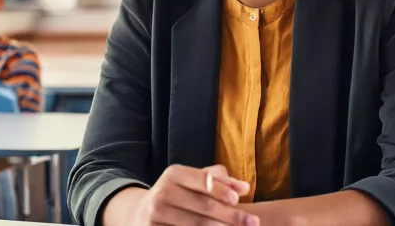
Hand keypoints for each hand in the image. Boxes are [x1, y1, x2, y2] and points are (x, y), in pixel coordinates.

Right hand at [130, 164, 258, 225]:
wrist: (141, 214)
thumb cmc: (176, 195)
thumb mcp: (191, 181)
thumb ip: (218, 180)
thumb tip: (244, 187)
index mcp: (173, 174)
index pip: (202, 180)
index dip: (221, 190)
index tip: (239, 199)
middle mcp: (163, 192)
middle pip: (203, 206)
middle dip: (231, 216)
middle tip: (254, 222)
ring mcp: (156, 214)